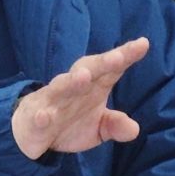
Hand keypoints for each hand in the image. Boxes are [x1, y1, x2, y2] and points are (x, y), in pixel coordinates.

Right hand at [10, 37, 149, 159]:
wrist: (31, 131)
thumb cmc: (69, 121)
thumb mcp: (98, 128)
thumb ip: (115, 125)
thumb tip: (134, 129)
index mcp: (92, 86)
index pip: (110, 69)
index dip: (125, 56)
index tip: (143, 44)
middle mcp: (73, 88)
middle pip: (88, 70)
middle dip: (102, 63)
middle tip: (118, 57)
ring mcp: (52, 101)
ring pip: (61, 87)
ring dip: (71, 81)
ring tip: (83, 77)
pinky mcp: (36, 118)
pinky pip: (39, 115)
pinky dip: (42, 116)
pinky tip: (45, 117)